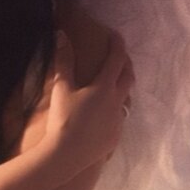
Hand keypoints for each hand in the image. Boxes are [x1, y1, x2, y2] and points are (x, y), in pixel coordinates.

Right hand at [44, 29, 133, 178]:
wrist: (67, 154)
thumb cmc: (63, 119)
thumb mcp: (61, 89)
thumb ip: (63, 61)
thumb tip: (61, 35)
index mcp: (104, 87)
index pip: (116, 59)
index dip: (117, 44)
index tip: (115, 34)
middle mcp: (116, 101)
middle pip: (128, 77)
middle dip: (125, 64)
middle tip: (119, 57)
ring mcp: (118, 120)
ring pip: (126, 99)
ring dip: (122, 88)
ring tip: (114, 85)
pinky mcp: (115, 136)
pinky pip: (120, 118)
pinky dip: (115, 110)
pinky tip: (106, 114)